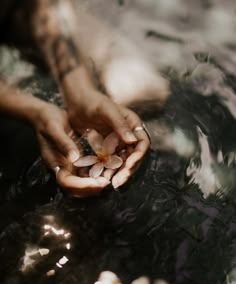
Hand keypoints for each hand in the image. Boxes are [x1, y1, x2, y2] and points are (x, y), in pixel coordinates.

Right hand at [33, 102, 109, 196]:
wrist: (45, 114)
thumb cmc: (47, 120)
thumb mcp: (55, 129)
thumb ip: (64, 144)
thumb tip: (74, 159)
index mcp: (54, 162)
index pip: (66, 181)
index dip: (81, 185)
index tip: (96, 182)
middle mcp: (61, 167)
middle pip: (73, 189)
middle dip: (89, 189)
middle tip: (105, 183)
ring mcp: (67, 166)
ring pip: (80, 184)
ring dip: (93, 185)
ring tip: (107, 180)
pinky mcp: (75, 162)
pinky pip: (84, 174)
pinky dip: (94, 177)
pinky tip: (106, 171)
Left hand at [61, 68, 150, 187]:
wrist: (76, 101)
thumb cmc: (92, 101)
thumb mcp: (106, 110)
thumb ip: (119, 124)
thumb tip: (133, 141)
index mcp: (133, 124)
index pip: (142, 144)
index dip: (138, 156)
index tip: (128, 166)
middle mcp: (129, 134)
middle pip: (133, 156)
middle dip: (127, 170)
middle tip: (118, 182)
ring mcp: (119, 141)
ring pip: (122, 161)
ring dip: (117, 172)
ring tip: (108, 182)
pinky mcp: (108, 146)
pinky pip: (111, 161)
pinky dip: (107, 169)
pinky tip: (101, 176)